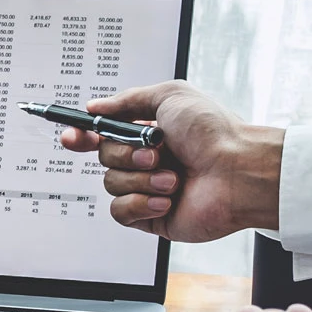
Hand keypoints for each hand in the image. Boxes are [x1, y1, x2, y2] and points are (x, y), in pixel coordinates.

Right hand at [59, 81, 283, 241]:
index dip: (83, 135)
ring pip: (110, 184)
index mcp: (147, 132)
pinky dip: (140, 203)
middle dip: (126, 154)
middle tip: (156, 153)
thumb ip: (127, 100)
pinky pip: (120, 211)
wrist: (238, 172)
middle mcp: (145, 160)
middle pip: (103, 157)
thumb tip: (95, 107)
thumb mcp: (170, 96)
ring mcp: (146, 188)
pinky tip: (166, 199)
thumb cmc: (214, 132)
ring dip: (140, 179)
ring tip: (173, 179)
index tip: (73, 136)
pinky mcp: (150, 216)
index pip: (102, 134)